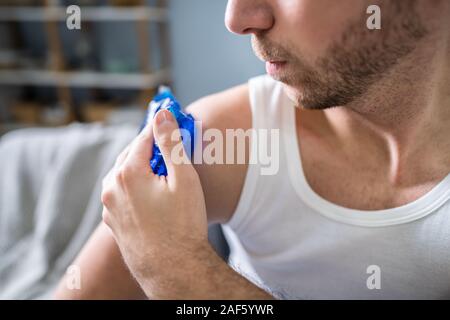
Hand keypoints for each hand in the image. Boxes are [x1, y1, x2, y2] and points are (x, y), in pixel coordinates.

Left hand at [101, 109, 208, 287]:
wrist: (172, 269)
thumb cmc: (182, 225)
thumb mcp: (183, 178)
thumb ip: (171, 143)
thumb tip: (163, 116)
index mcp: (128, 173)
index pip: (144, 138)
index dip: (159, 126)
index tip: (170, 116)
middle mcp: (112, 188)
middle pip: (131, 155)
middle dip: (150, 147)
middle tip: (169, 143)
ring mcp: (109, 207)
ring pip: (123, 175)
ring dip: (140, 167)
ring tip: (161, 170)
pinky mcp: (113, 222)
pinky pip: (121, 194)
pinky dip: (134, 186)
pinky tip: (151, 194)